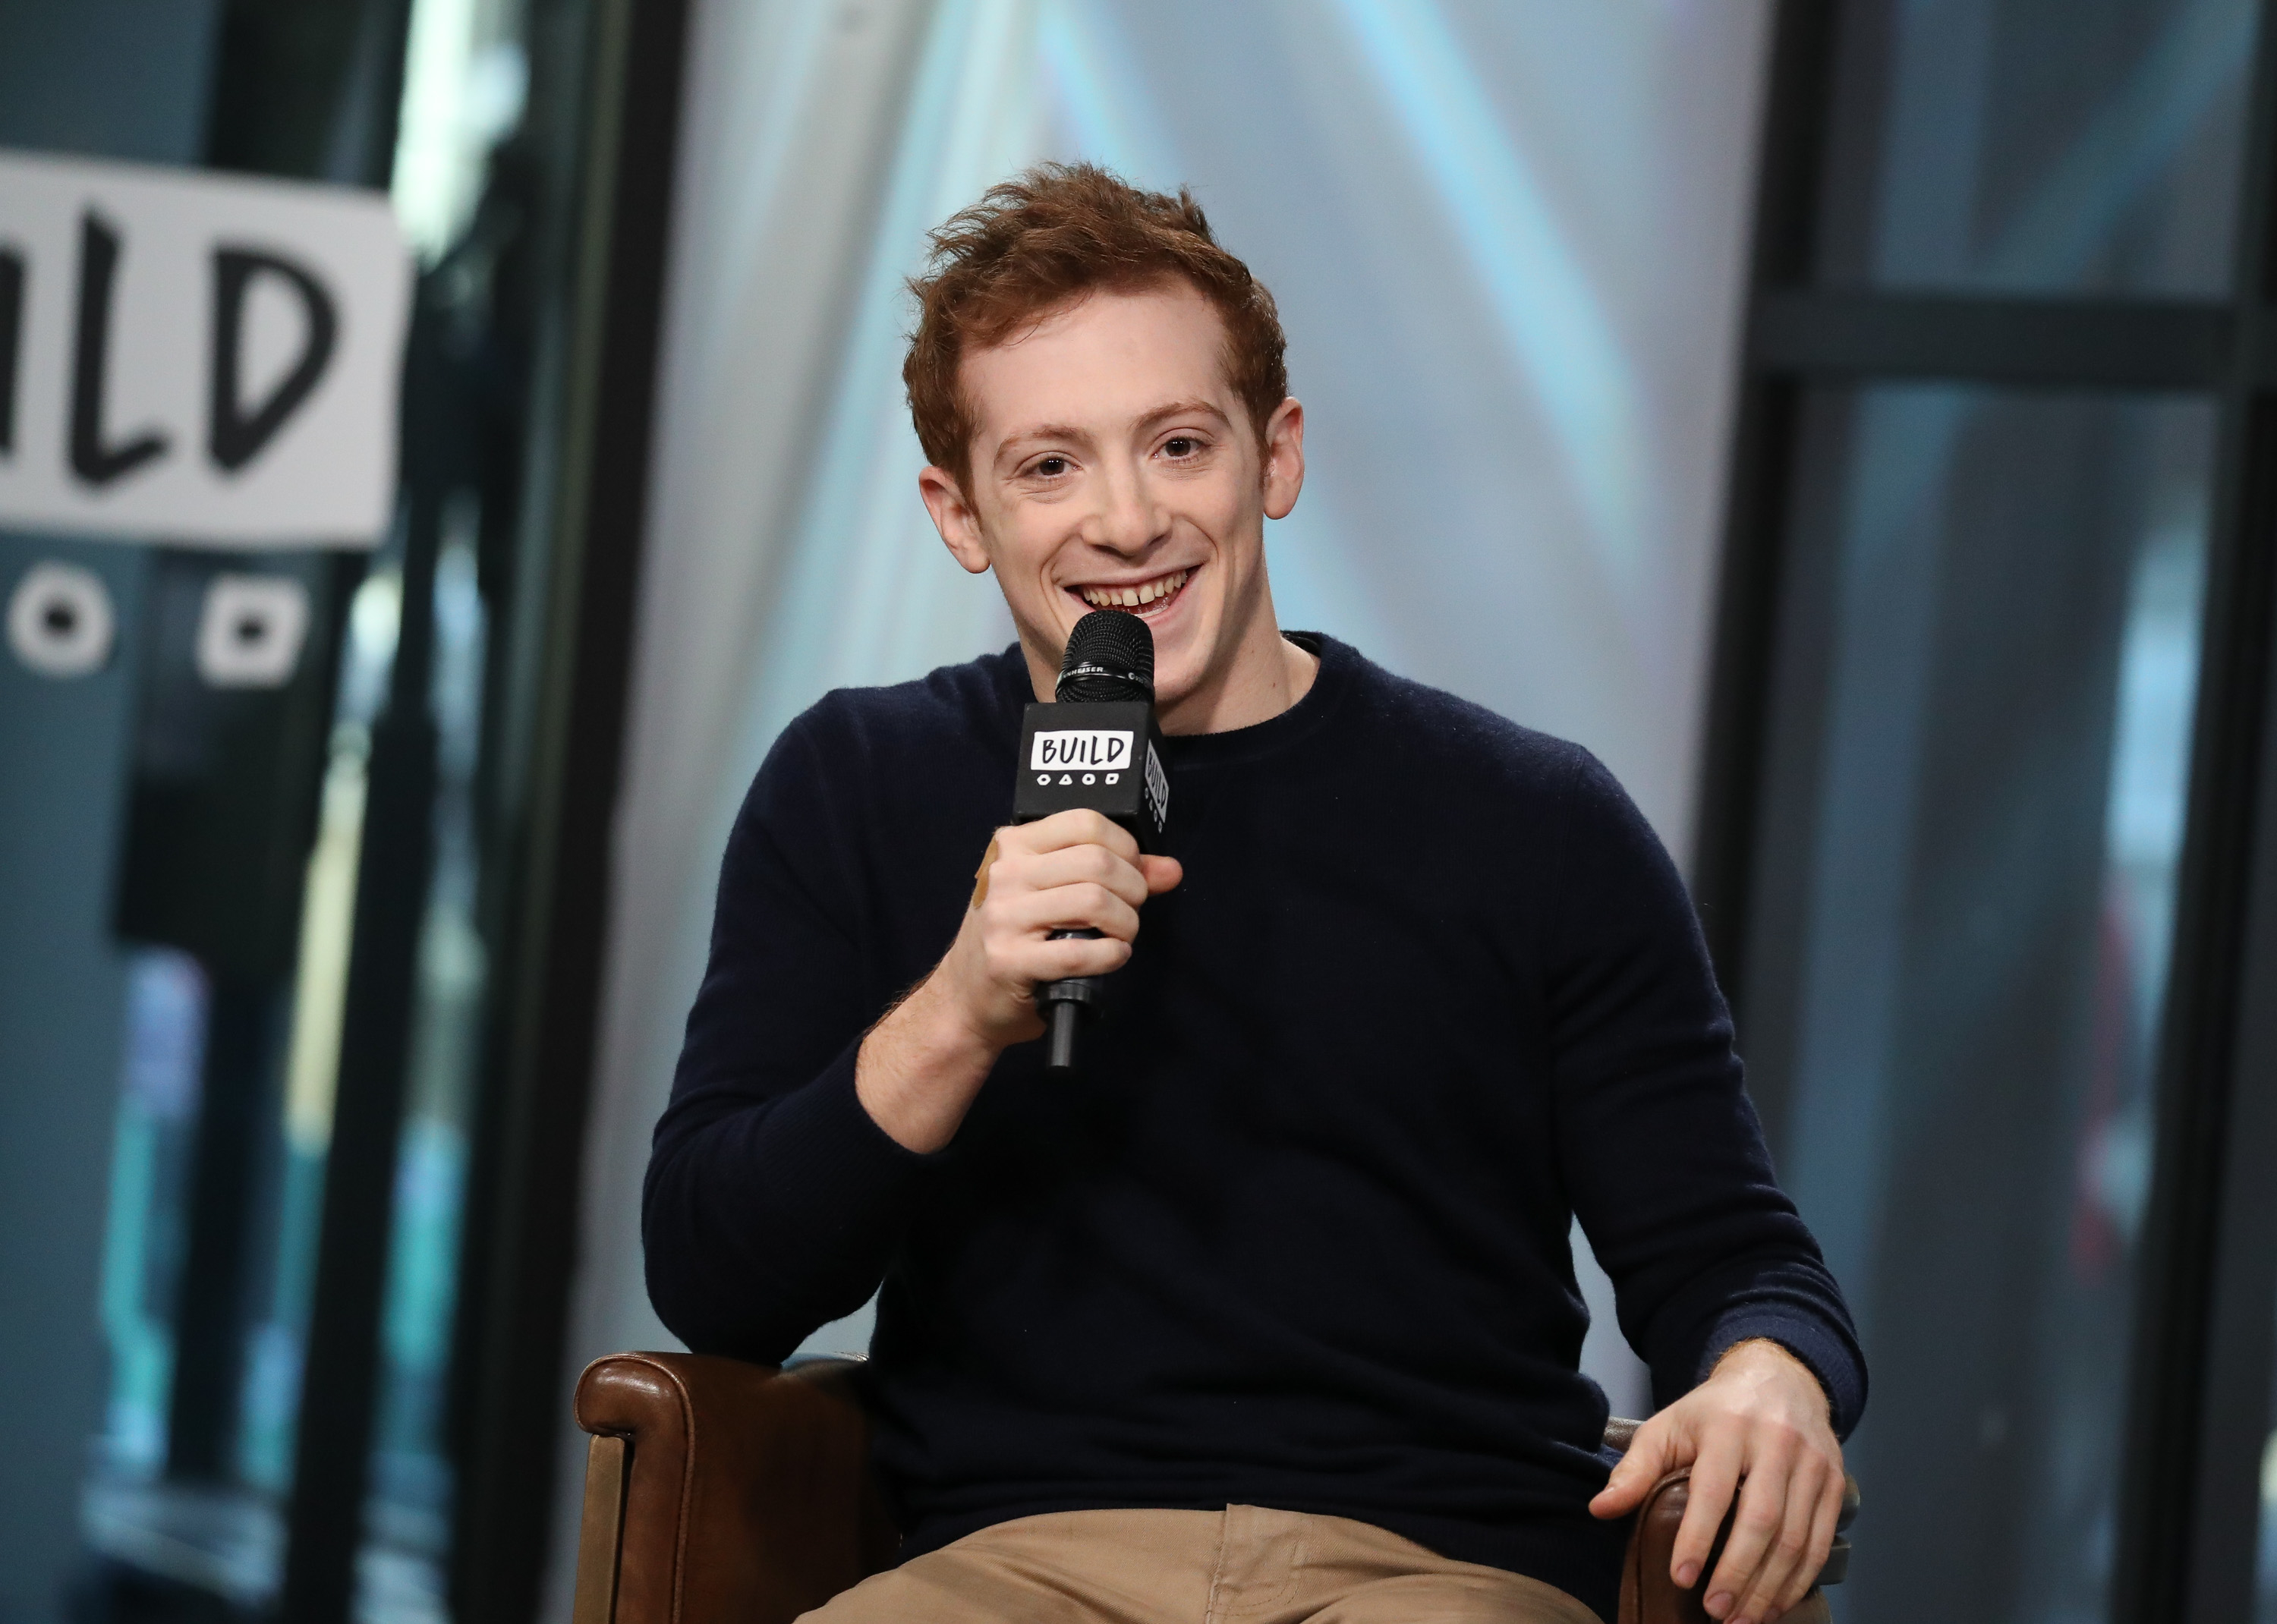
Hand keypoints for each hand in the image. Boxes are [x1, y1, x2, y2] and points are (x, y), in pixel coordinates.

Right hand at [856, 811, 1181, 1151]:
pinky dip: (1111, 956)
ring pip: (1094, 902)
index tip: (1132, 872)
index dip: (1126, 848)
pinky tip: (1109, 957)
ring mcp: (1004, 917)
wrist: (964, 999)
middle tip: (1128, 911)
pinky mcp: (1009, 960)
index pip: (1086, 823)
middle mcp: (1005, 874)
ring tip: (1119, 937)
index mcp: (1013, 846)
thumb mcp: (1051, 893)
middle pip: (1098, 861)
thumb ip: (1111, 873)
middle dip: (1132, 889)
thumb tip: (1168, 869)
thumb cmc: (1012, 940)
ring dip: (1125, 925)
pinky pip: (1081, 952)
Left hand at [1589, 1340, 1843, 1623]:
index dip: (1697, 1538)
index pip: (1714, 1491)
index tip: (1680, 1578)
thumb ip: (1635, 1468)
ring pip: (1795, 1537)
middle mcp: (1777, 1443)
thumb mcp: (1668, 1426)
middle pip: (1762, 1520)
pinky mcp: (1835, 1483)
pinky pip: (1820, 1540)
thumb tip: (1600, 1509)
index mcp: (1729, 1427)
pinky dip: (1799, 1580)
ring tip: (1742, 1619)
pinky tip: (1775, 1604)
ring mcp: (1812, 1464)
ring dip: (1770, 1588)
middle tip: (1716, 1612)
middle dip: (1738, 1574)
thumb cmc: (1713, 1412)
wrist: (1778, 1379)